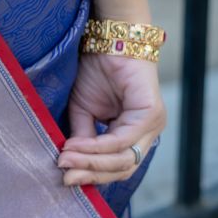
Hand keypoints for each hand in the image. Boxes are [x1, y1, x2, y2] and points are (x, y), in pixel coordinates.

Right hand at [58, 51, 165, 186]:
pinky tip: (76, 146)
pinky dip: (97, 146)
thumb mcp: (84, 111)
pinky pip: (123, 139)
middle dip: (91, 173)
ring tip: (65, 159)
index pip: (118, 167)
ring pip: (123, 158)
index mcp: (136, 134)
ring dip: (91, 162)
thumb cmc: (98, 69)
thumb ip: (84, 138)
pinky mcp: (151, 113)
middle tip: (64, 175)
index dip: (92, 175)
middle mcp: (149, 132)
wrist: (108, 38)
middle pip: (123, 168)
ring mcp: (153, 124)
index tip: (64, 178)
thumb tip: (71, 166)